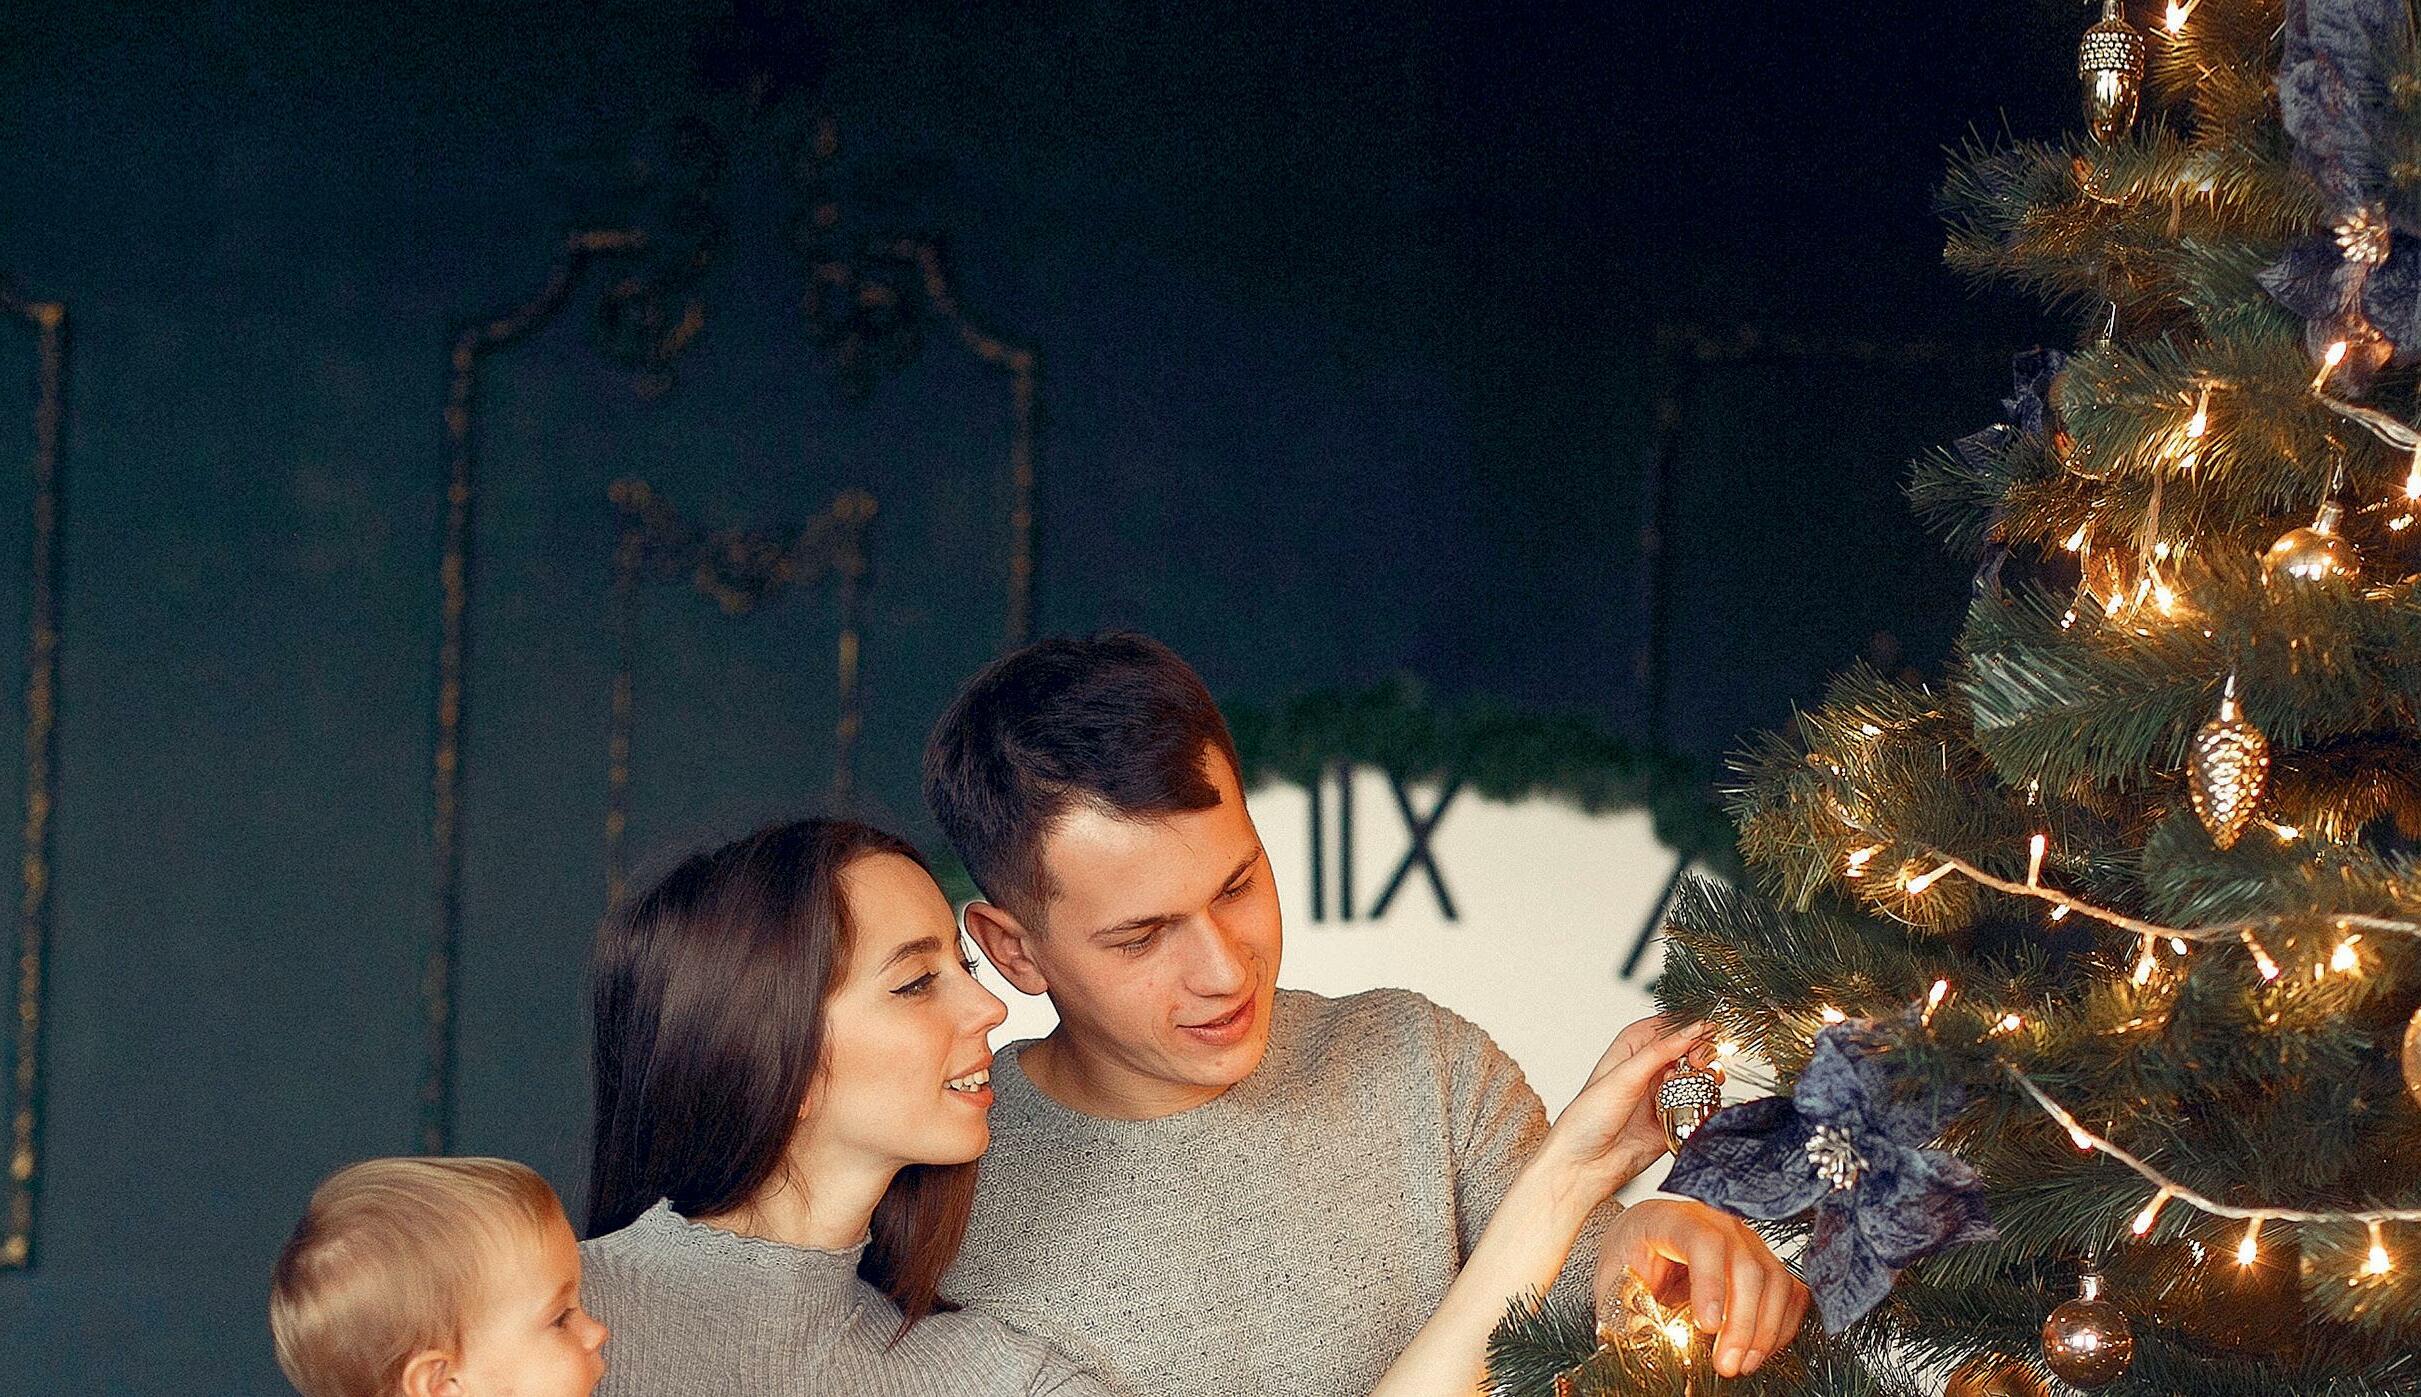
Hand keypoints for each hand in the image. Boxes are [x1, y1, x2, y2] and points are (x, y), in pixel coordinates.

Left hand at [1531, 1016, 1711, 1198]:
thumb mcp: (1623, 1077)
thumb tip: (1692, 1030)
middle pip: (1689, 1049)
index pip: (1668, 1025)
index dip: (1689, 1024)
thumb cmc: (1587, 1119)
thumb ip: (1659, 1052)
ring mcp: (1663, 1094)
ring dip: (1705, 1077)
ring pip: (1698, 1077)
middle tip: (1698, 1062)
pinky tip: (1701, 1104)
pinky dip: (1706, 1103)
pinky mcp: (1674, 1120)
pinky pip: (1699, 1106)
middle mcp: (1648, 1069)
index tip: (1706, 1028)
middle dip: (1700, 1051)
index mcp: (1631, 1049)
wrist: (1585, 1166)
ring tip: (1697, 1084)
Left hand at [1596, 1199, 1808, 1377]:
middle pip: (1746, 1265)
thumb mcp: (1613, 1280)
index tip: (1707, 1327)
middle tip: (1725, 1364)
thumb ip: (1628, 1308)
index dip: (1711, 1284)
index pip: (1703, 1241)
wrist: (1640, 1241)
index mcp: (1670, 1218)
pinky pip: (1789, 1292)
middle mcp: (1716, 1221)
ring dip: (1764, 1330)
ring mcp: (1745, 1239)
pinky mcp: (1763, 1260)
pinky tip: (1758, 1351)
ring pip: (1774, 1280)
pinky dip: (1781, 1326)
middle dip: (1741, 1323)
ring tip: (1740, 1364)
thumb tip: (1645, 1345)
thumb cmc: (1627, 1258)